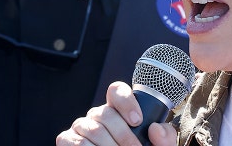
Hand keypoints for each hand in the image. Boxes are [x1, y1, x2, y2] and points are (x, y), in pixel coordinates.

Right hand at [56, 81, 177, 145]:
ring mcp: (81, 126)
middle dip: (123, 135)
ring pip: (94, 130)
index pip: (116, 91)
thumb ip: (164, 138)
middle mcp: (98, 115)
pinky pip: (77, 142)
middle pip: (106, 113)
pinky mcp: (67, 140)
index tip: (137, 121)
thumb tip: (156, 128)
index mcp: (118, 110)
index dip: (126, 102)